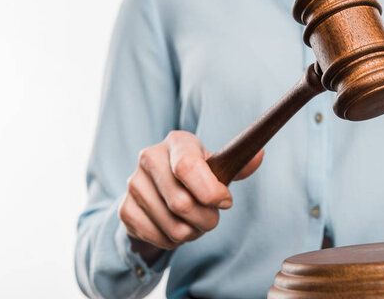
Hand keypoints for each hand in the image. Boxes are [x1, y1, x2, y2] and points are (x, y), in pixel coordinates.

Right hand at [118, 131, 263, 262]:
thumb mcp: (216, 166)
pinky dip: (174, 241)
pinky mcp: (125, 209)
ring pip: (172, 226)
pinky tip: (176, 228)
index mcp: (177, 142)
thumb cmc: (196, 176)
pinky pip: (157, 237)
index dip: (210, 192)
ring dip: (192, 233)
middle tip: (211, 219)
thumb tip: (259, 155)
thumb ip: (237, 165)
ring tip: (195, 224)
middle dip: (206, 219)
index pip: (188, 167)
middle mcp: (150, 157)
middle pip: (182, 203)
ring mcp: (134, 183)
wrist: (158, 189)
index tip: (225, 202)